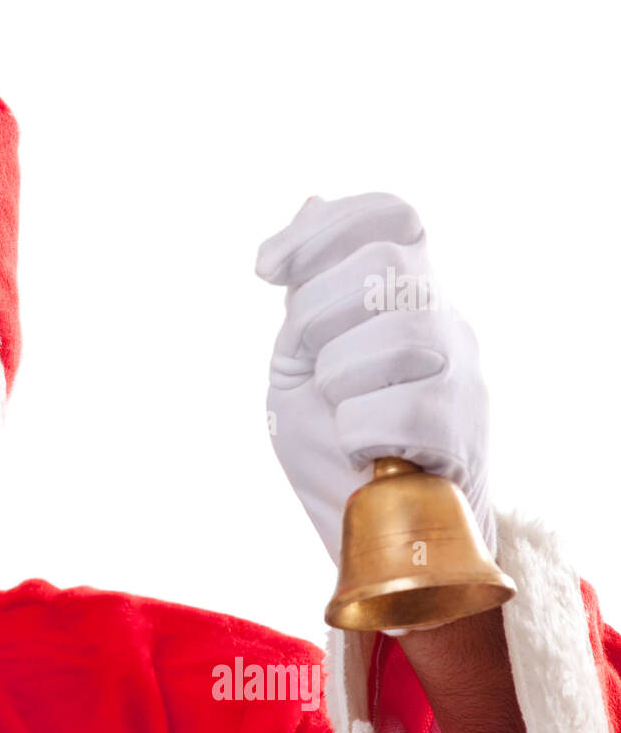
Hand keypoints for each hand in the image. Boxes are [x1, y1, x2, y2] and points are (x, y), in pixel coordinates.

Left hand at [254, 192, 495, 566]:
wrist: (368, 531)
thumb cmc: (331, 446)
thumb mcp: (300, 360)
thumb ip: (308, 291)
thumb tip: (312, 200)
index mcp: (401, 296)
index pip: (390, 216)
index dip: (323, 231)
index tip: (265, 269)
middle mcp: (444, 321)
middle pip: (387, 264)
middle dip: (320, 313)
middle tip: (310, 365)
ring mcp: (463, 374)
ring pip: (396, 336)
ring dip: (340, 381)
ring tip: (343, 415)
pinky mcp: (467, 432)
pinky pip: (404, 410)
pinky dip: (360, 434)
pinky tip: (363, 452)